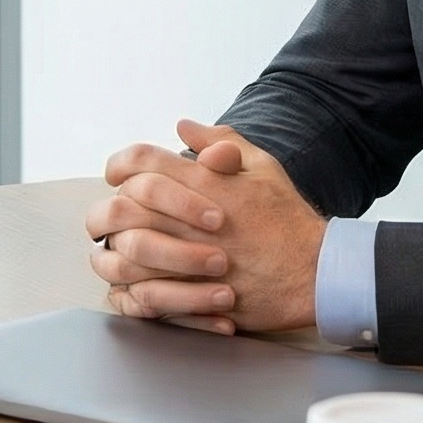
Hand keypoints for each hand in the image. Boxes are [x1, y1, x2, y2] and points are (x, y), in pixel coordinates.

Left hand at [87, 118, 325, 333]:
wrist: (317, 272)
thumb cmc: (289, 218)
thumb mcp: (262, 166)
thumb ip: (221, 142)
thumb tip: (183, 126)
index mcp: (204, 182)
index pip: (140, 161)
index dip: (119, 165)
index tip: (115, 175)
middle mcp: (190, 219)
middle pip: (121, 208)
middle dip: (106, 212)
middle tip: (108, 218)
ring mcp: (191, 260)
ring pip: (125, 254)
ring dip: (114, 252)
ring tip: (115, 253)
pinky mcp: (195, 296)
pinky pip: (143, 294)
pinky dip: (130, 290)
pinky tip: (132, 285)